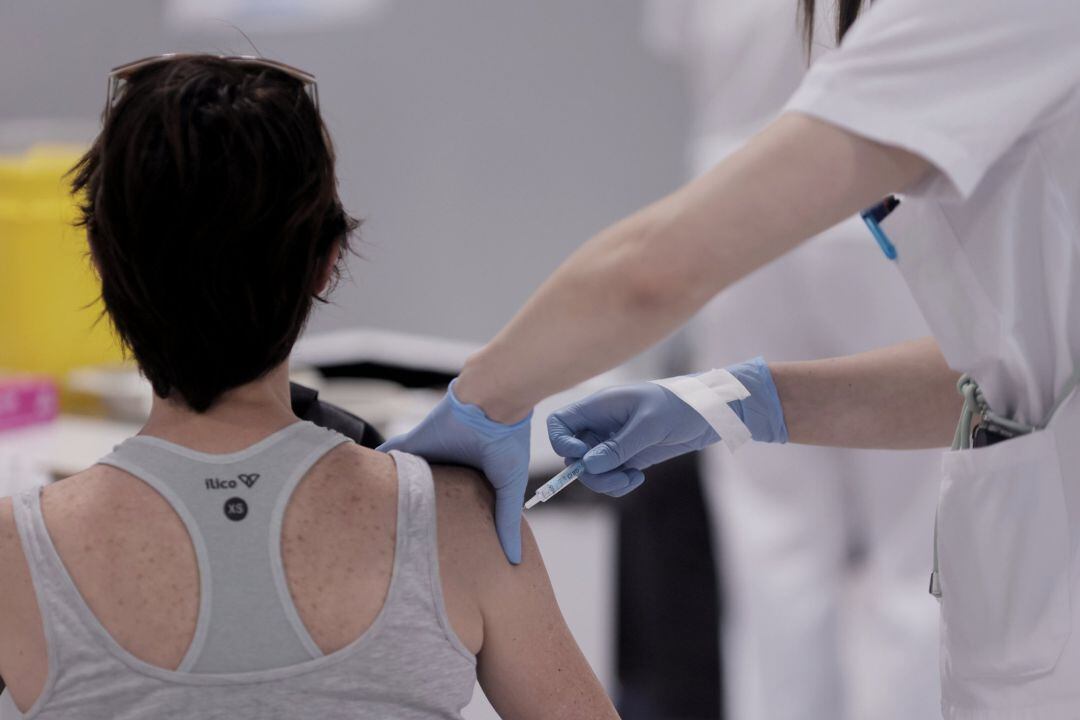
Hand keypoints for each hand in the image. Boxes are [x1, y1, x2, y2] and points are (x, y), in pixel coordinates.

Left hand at [379, 380, 531, 563]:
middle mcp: (447, 467)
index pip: (453, 505)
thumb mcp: (508, 486)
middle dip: (413, 513)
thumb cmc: (506, 442)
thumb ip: (506, 519)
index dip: (443, 523)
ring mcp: (428, 454)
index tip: (433, 546)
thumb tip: (514, 559)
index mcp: (471, 477)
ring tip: (374, 517)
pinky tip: (358, 481)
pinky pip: (388, 455)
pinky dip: (375, 465)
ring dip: (392, 493)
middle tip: (398, 539)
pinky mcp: (413, 442)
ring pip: (404, 478)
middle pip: (424, 495)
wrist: (492, 404)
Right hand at [547, 382, 718, 495]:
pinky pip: (610, 478)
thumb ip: (619, 446)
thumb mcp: (650, 424)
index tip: (581, 455)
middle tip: (616, 475)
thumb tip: (589, 466)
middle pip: (572, 455)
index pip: (559, 423)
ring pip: (591, 472)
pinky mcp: (628, 458)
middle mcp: (601, 426)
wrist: (710, 414)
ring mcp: (613, 444)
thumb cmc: (681, 405)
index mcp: (599, 407)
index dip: (560, 442)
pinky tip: (637, 478)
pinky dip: (618, 485)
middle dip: (589, 472)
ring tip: (630, 479)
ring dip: (605, 482)